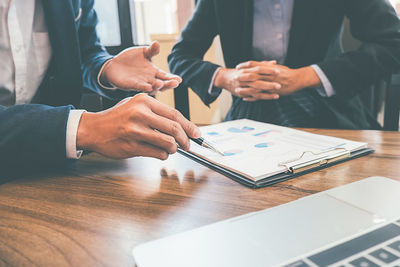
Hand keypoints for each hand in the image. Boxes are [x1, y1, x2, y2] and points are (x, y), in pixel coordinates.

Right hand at [76, 94, 200, 159]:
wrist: (93, 129)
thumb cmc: (117, 118)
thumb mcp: (136, 105)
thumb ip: (156, 112)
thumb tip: (182, 125)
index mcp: (144, 101)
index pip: (174, 114)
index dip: (189, 126)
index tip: (196, 134)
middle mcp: (140, 114)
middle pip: (174, 128)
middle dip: (185, 139)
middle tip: (188, 145)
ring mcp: (135, 130)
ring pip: (168, 142)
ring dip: (174, 149)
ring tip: (171, 149)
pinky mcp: (131, 146)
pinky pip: (157, 153)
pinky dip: (163, 155)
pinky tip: (159, 153)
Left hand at [100, 41, 181, 93]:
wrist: (114, 65)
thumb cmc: (131, 59)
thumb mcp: (143, 52)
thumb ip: (151, 50)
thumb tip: (157, 43)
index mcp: (154, 72)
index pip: (166, 76)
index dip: (172, 78)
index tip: (179, 79)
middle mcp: (150, 80)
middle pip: (162, 84)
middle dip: (169, 84)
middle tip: (175, 83)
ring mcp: (142, 83)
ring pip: (152, 88)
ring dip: (157, 87)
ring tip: (161, 84)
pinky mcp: (132, 85)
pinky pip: (139, 87)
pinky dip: (144, 87)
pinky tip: (148, 87)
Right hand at [214, 61, 280, 100]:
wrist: (224, 79)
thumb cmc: (239, 71)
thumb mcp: (248, 66)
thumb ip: (262, 64)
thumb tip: (274, 62)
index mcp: (245, 70)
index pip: (258, 69)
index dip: (268, 70)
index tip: (278, 72)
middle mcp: (243, 78)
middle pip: (257, 81)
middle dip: (268, 84)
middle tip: (279, 86)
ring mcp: (241, 87)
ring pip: (255, 91)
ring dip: (266, 93)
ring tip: (277, 94)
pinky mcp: (241, 94)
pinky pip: (252, 97)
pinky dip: (261, 97)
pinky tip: (270, 97)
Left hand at [236, 61, 321, 100]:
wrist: (297, 80)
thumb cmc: (286, 72)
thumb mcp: (276, 66)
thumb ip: (266, 65)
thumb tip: (258, 63)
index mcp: (269, 67)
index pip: (254, 65)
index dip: (244, 66)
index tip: (237, 67)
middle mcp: (269, 75)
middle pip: (252, 76)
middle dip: (242, 77)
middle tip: (234, 78)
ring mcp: (270, 84)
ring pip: (255, 87)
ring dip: (245, 89)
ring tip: (237, 90)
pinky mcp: (272, 92)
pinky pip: (261, 96)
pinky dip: (252, 97)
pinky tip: (245, 98)